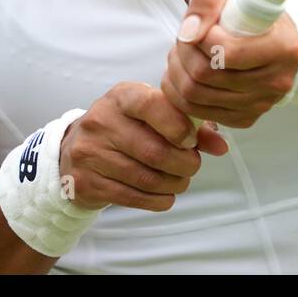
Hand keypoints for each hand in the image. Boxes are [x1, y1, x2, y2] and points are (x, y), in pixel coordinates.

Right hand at [59, 82, 227, 212]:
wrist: (76, 151)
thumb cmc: (127, 128)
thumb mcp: (154, 115)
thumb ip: (191, 125)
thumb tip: (221, 146)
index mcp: (122, 96)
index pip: (151, 105)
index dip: (177, 125)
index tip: (191, 140)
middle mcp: (101, 121)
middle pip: (153, 150)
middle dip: (183, 164)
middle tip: (192, 166)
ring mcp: (90, 152)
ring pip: (144, 177)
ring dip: (173, 184)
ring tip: (180, 181)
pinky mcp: (86, 182)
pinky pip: (131, 197)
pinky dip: (157, 200)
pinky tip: (165, 195)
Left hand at [159, 0, 297, 128]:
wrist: (277, 39)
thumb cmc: (255, 13)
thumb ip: (208, 1)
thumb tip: (188, 32)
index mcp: (281, 47)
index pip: (227, 52)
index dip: (201, 37)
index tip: (200, 26)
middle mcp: (275, 81)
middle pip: (206, 75)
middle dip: (183, 54)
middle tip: (183, 39)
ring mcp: (261, 103)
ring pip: (196, 96)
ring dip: (177, 72)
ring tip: (181, 54)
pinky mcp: (246, 118)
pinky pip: (199, 112)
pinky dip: (180, 94)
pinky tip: (184, 74)